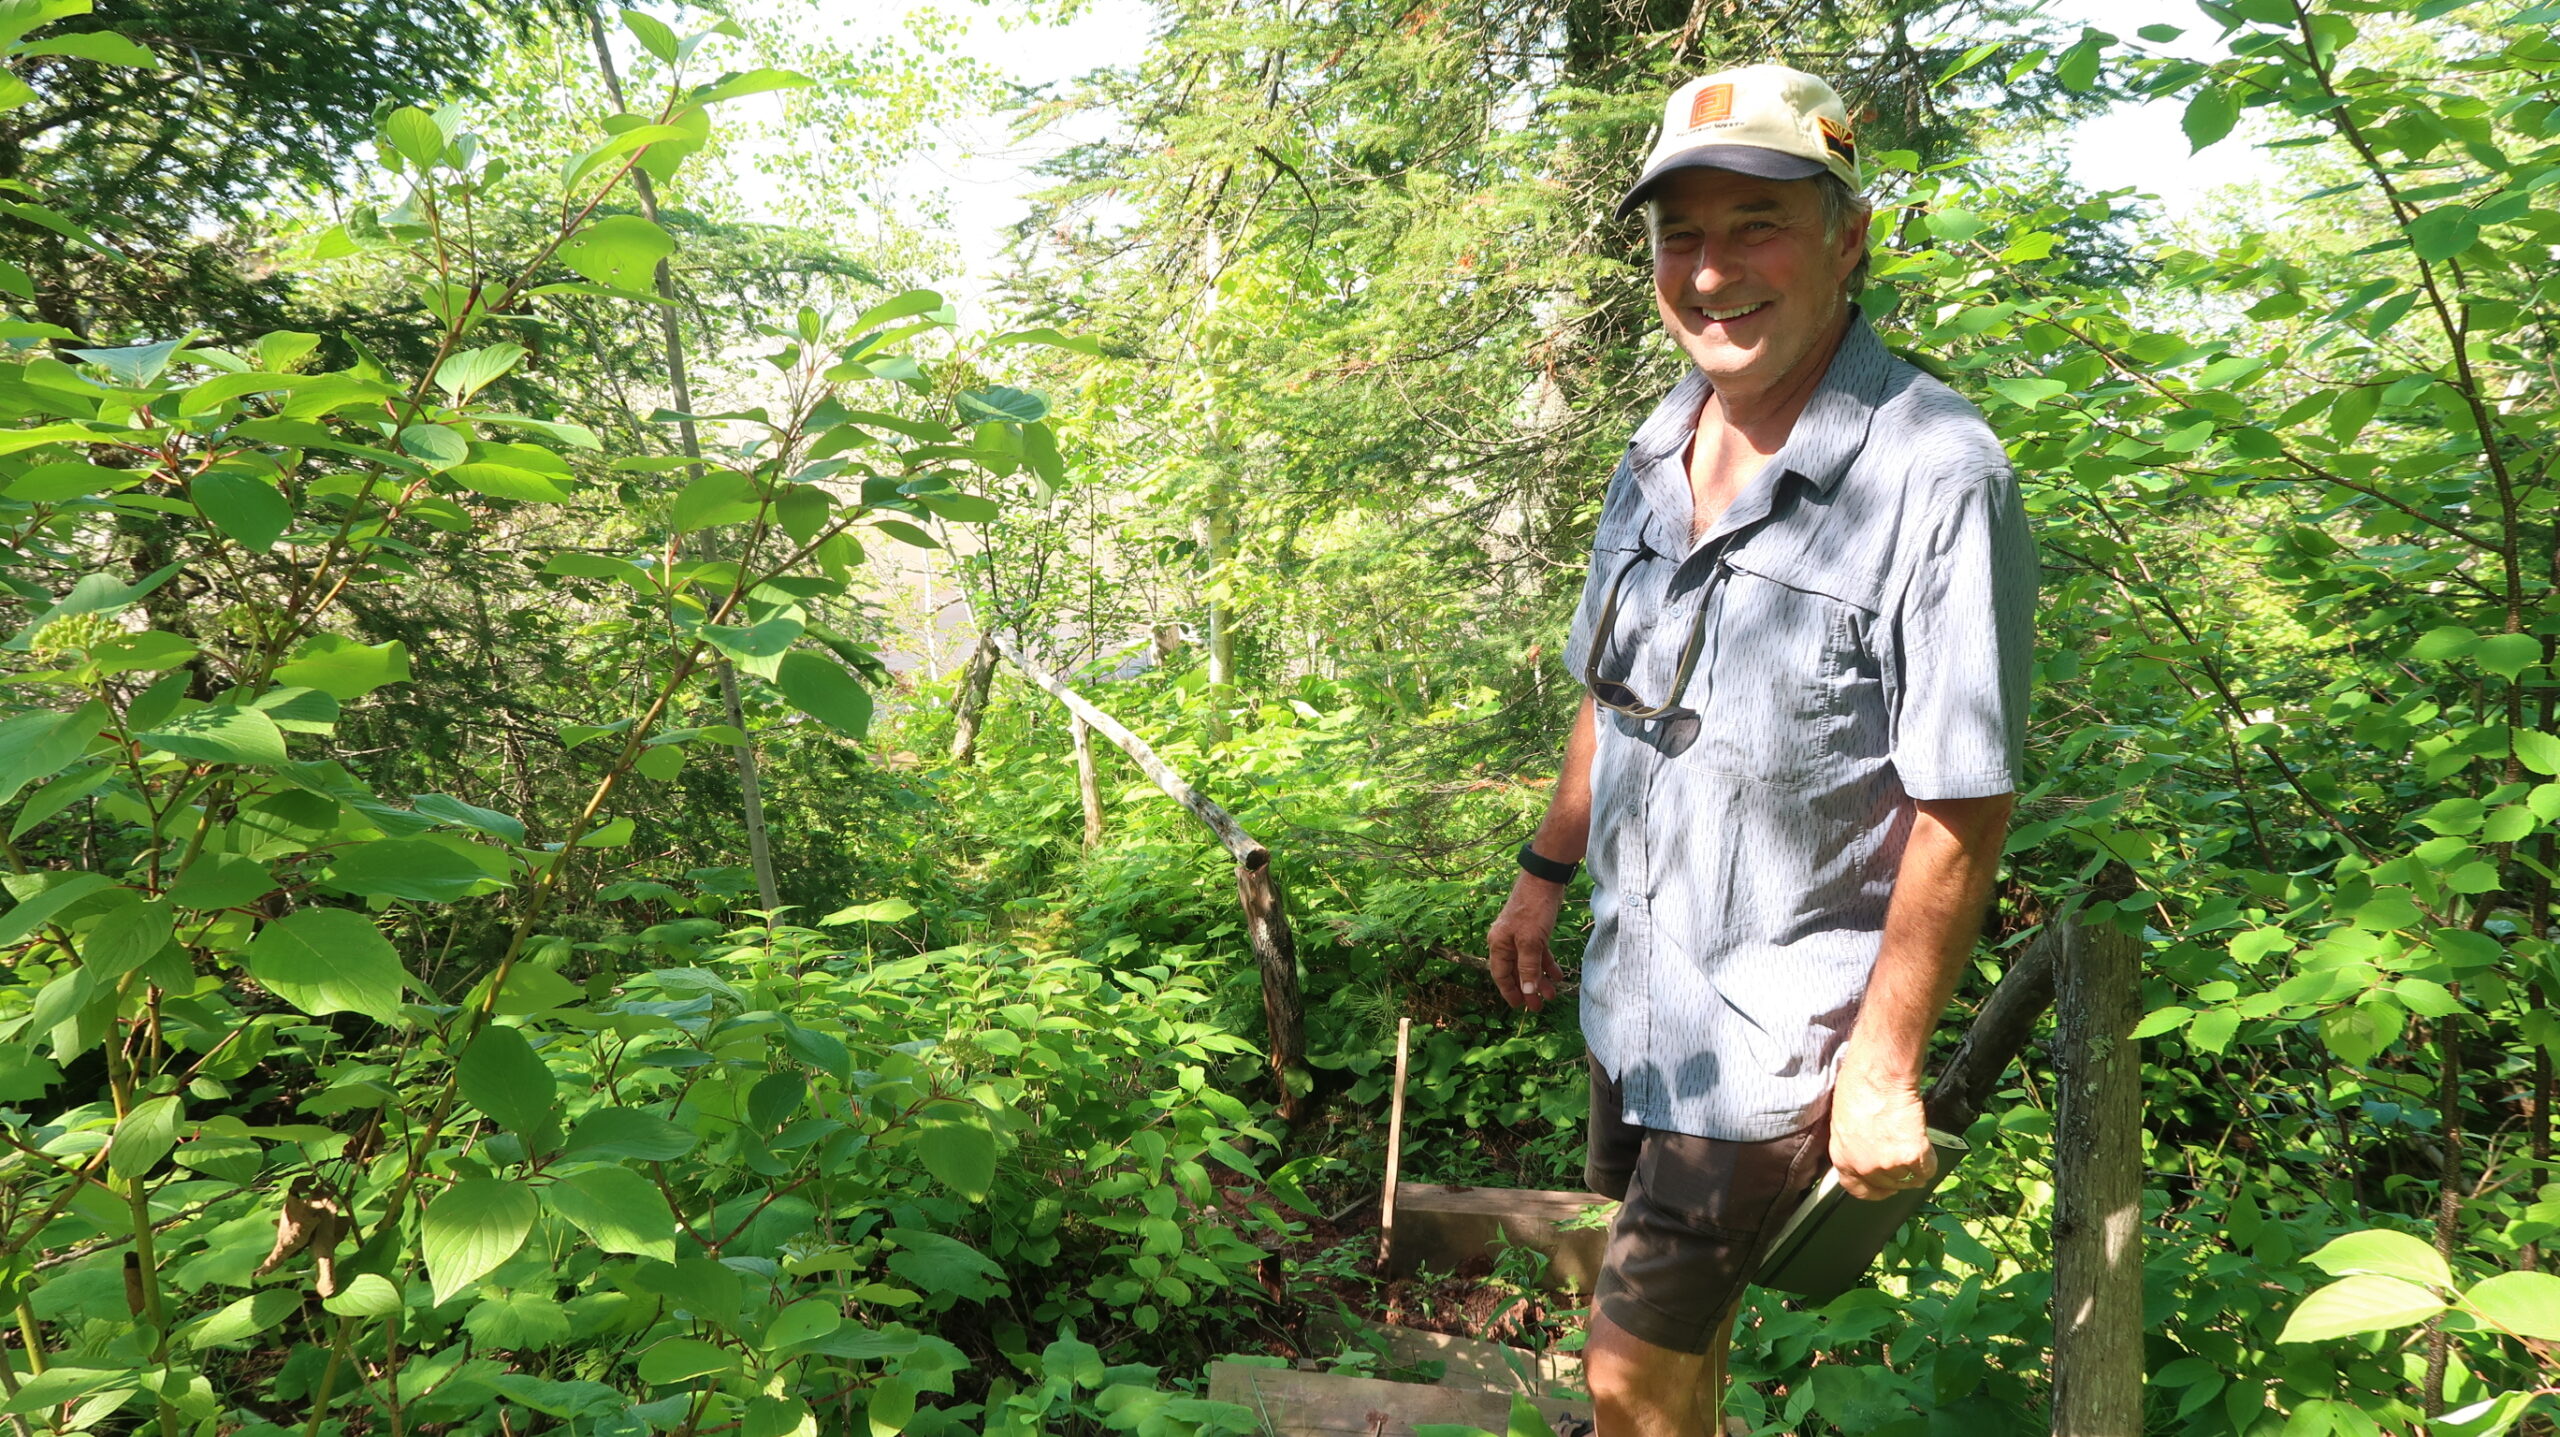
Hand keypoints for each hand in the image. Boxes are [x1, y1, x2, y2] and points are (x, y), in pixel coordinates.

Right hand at [1485, 873, 1567, 1011]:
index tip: (1520, 1007)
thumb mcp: (1531, 942)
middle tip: (1539, 1006)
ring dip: (1540, 979)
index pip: (1501, 975)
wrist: (1545, 880)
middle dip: (1528, 989)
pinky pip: (1538, 953)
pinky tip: (1558, 975)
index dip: (1510, 992)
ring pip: (1529, 964)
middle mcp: (1506, 941)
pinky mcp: (1534, 930)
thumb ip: (1528, 967)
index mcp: (1499, 944)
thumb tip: (1528, 991)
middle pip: (1516, 971)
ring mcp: (1521, 935)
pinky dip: (1547, 964)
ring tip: (1552, 995)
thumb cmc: (1533, 909)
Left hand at [1827, 1070, 1935, 1201]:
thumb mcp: (1844, 1124)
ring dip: (1915, 1167)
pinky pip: (1928, 1169)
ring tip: (1914, 1145)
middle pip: (1889, 1185)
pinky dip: (1930, 1160)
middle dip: (1898, 1174)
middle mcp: (1865, 1167)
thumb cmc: (1857, 1088)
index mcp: (1843, 1159)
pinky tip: (1926, 1145)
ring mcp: (1889, 1165)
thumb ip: (1855, 1146)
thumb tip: (1866, 1152)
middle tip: (1904, 1156)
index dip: (1876, 1190)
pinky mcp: (1912, 1156)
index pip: (1859, 1190)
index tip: (1885, 1188)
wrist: (1878, 1076)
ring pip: (1910, 1179)